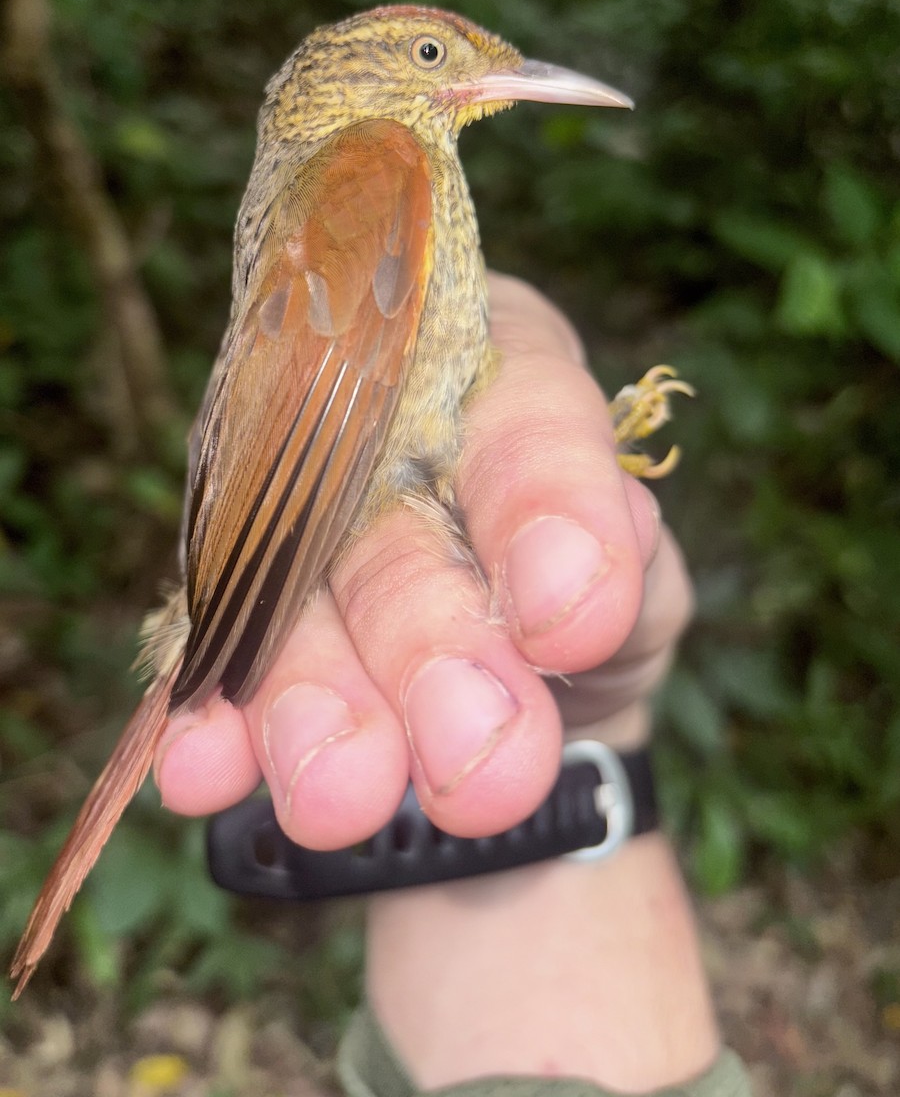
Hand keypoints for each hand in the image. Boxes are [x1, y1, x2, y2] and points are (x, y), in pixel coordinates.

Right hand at [155, 273, 692, 845]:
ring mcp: (295, 519)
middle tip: (474, 758)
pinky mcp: (238, 614)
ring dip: (308, 696)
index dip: (542, 502)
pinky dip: (212, 722)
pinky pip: (209, 657)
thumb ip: (626, 580)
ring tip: (338, 793)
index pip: (524, 408)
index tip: (572, 622)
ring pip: (288, 592)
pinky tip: (207, 769)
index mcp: (502, 376)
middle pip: (385, 514)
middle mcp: (382, 427)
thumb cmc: (590, 619)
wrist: (522, 708)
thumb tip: (576, 583)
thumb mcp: (640, 598)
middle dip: (424, 638)